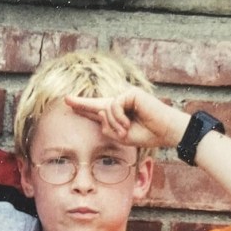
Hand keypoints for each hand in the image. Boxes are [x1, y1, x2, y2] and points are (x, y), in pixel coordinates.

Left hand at [66, 87, 187, 153]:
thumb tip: (99, 112)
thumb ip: (108, 128)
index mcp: (118, 114)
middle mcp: (121, 103)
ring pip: (106, 110)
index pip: (97, 109)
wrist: (165, 132)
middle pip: (96, 103)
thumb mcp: (122, 136)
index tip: (69, 103)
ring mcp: (126, 97)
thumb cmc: (147, 134)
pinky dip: (119, 118)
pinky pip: (115, 106)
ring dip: (114, 124)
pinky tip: (128, 124)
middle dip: (81, 103)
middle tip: (65, 99)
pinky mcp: (131, 93)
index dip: (83, 107)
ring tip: (126, 131)